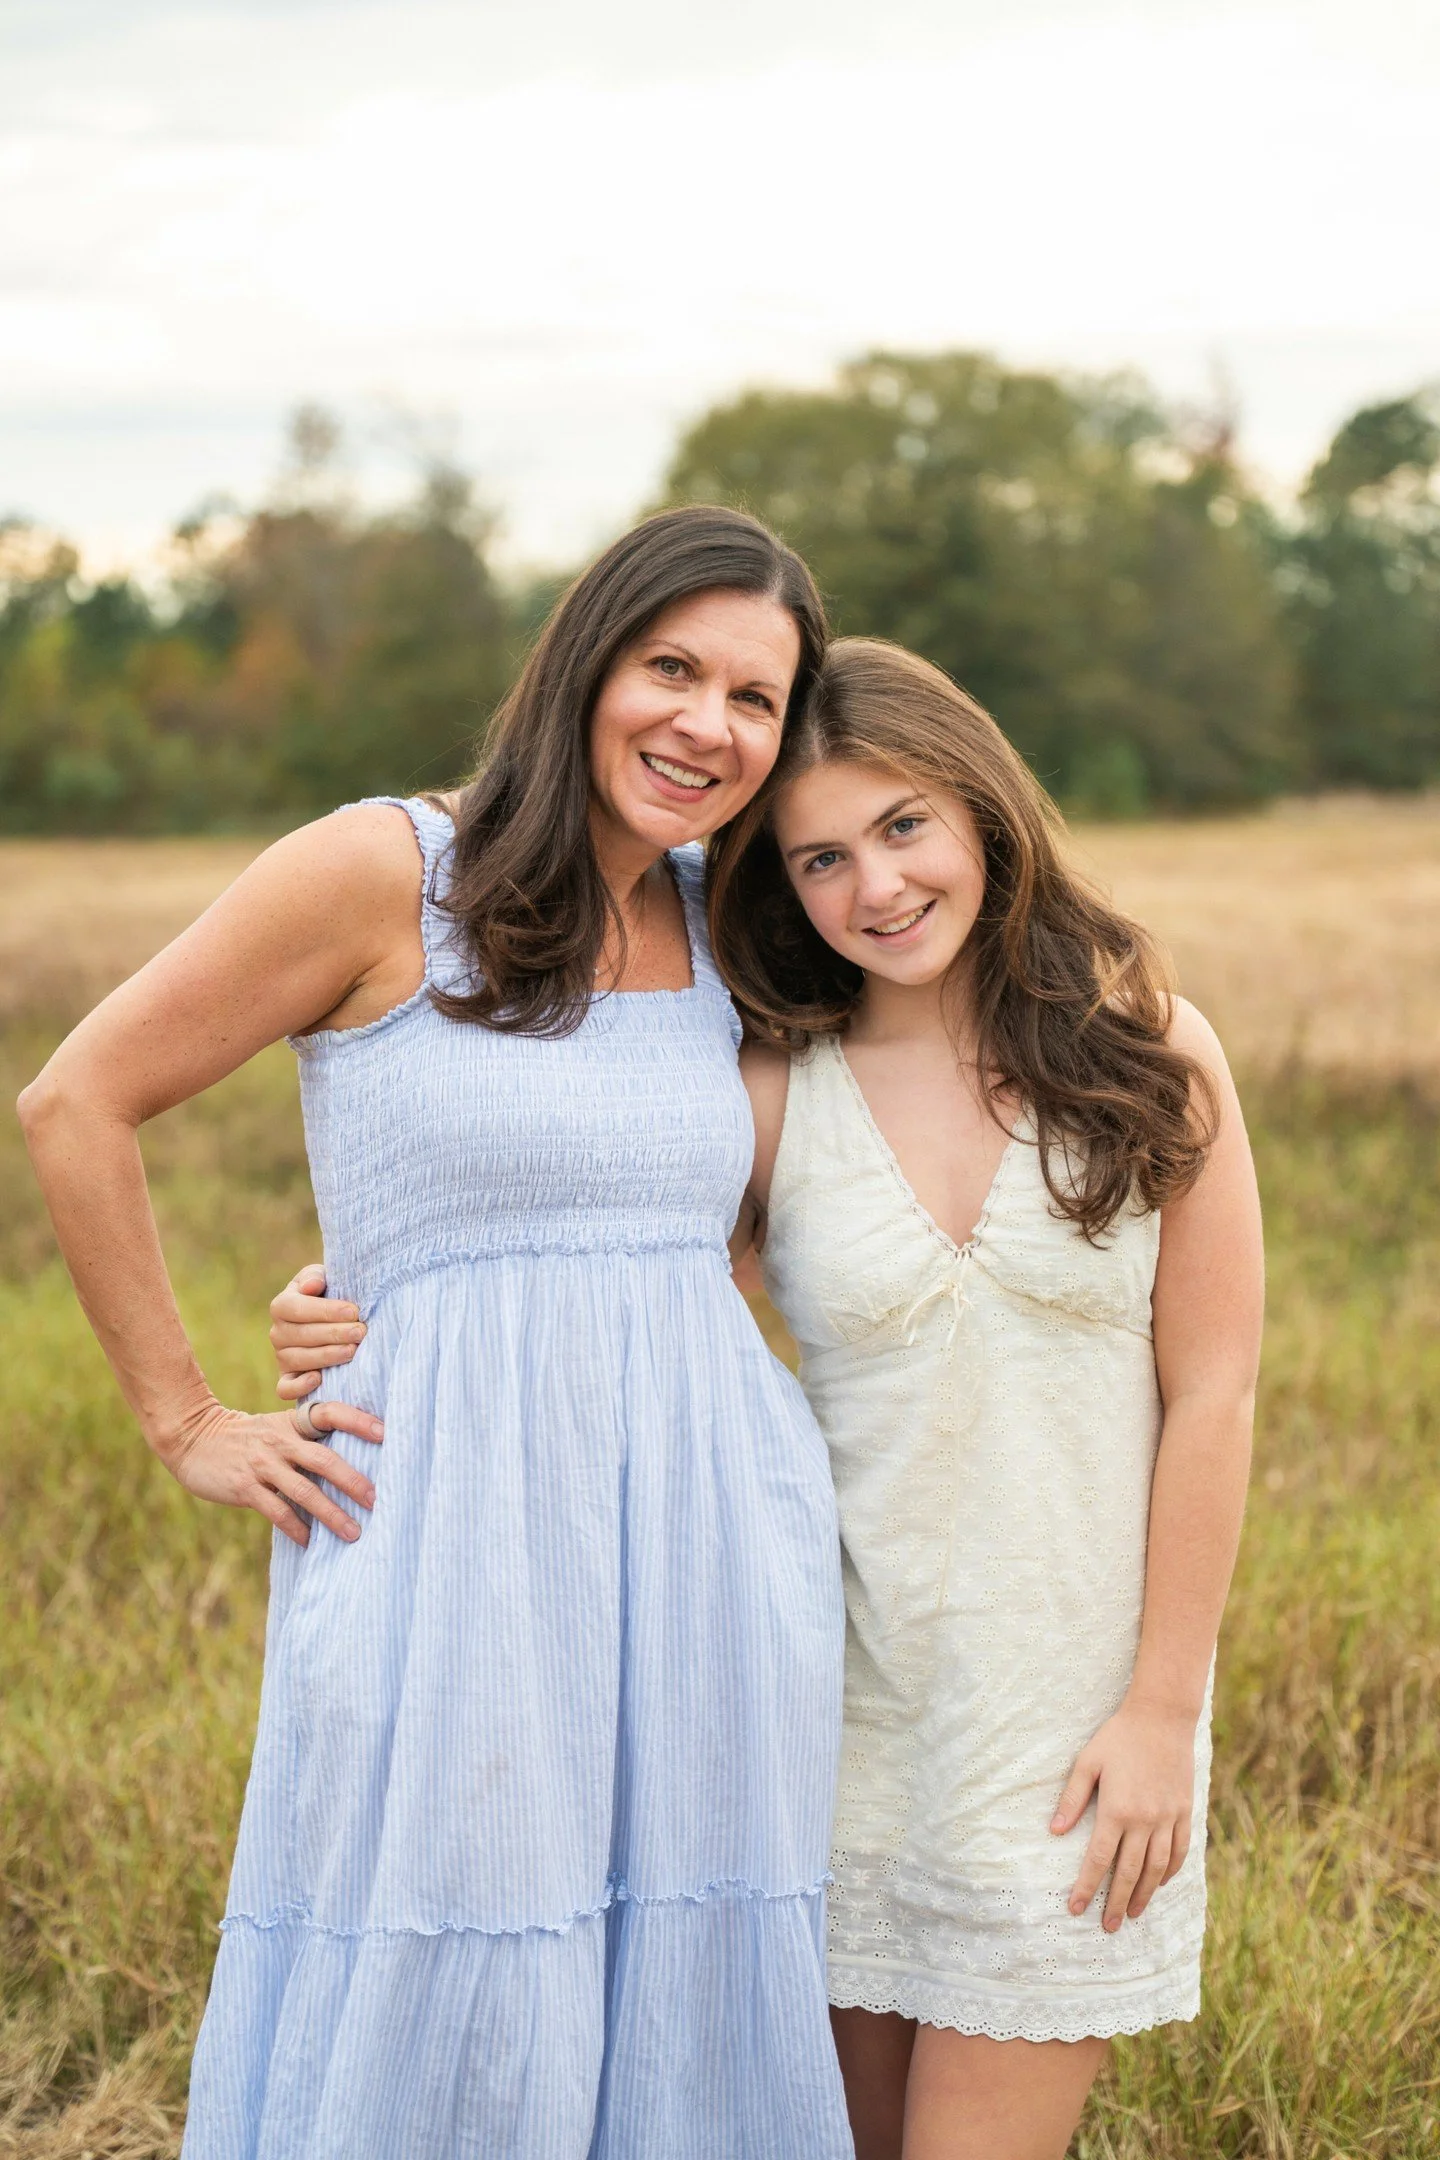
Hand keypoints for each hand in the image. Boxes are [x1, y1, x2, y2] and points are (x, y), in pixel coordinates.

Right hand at [165, 1396, 383, 1546]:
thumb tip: (348, 1460)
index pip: (331, 1413)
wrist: (193, 1439)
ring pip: (304, 1491)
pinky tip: (311, 1541)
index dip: (358, 1420)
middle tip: (377, 1500)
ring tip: (353, 1532)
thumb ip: (305, 1438)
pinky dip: (297, 1529)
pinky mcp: (245, 1487)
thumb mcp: (275, 1426)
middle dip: (353, 1481)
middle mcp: (280, 1441)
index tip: (385, 1433)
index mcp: (291, 1422)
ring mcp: (262, 1464)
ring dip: (332, 1514)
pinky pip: (278, 1512)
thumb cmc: (245, 1437)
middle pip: (324, 1460)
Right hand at [270, 1264, 366, 1400]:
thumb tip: (311, 1286)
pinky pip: (285, 1388)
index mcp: (282, 1305)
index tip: (353, 1311)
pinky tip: (320, 1378)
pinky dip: (299, 1386)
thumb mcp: (323, 1279)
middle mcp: (277, 1332)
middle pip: (302, 1335)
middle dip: (334, 1333)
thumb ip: (315, 1277)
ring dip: (327, 1356)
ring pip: (298, 1359)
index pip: (297, 1308)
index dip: (326, 1310)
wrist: (333, 1320)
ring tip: (353, 1350)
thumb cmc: (329, 1295)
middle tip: (361, 1332)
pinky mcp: (287, 1378)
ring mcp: (281, 1357)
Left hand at [1049, 1699, 1196, 1931]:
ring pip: (1156, 1868)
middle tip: (1108, 1926)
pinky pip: (1179, 1850)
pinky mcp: (1184, 1812)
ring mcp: (1167, 1818)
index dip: (1087, 1887)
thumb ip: (1072, 1798)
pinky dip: (1170, 1872)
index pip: (1098, 1859)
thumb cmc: (1119, 1737)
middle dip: (1117, 1902)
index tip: (1076, 1908)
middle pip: (1129, 1872)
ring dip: (1144, 1895)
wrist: (1162, 1717)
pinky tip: (1160, 1884)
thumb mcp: (1088, 1762)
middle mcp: (1144, 1820)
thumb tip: (1054, 1831)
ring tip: (1134, 1914)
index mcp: (1117, 1810)